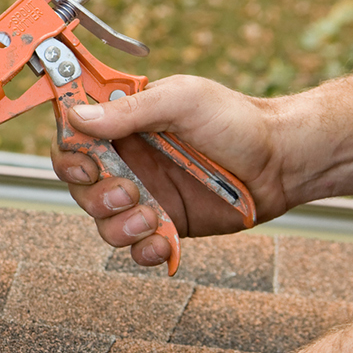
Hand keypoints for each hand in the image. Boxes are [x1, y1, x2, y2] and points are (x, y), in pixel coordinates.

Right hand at [52, 75, 292, 266]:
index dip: (69, 157)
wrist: (283, 161)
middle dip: (96, 197)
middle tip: (129, 191)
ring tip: (152, 218)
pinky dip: (144, 251)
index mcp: (124, 127)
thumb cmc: (237, 120)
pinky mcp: (166, 225)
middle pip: (80, 188)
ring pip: (103, 223)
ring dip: (119, 227)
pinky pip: (136, 249)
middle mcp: (129, 162)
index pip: (72, 141)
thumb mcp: (182, 101)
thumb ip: (129, 111)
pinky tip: (163, 242)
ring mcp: (146, 196)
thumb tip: (77, 117)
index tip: (88, 165)